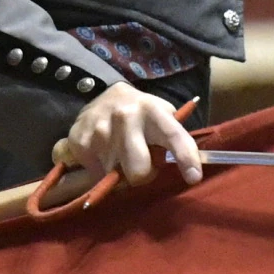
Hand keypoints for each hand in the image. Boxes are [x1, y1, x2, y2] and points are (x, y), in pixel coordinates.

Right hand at [54, 82, 205, 190]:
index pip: (174, 136)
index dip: (186, 158)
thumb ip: (171, 139)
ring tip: (121, 152)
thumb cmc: (142, 114)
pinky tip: (104, 152)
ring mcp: (100, 128)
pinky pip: (96, 173)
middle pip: (138, 171)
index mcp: (154, 111)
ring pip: (115, 176)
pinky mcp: (79, 140)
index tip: (194, 178)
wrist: (103, 95)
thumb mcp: (163, 117)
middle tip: (141, 163)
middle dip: (142, 175)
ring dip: (121, 170)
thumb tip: (186, 169)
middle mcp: (126, 117)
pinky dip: (102, 169)